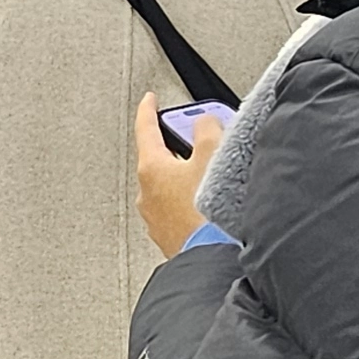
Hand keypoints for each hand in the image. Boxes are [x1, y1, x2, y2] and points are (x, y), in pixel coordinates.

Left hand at [135, 92, 223, 257]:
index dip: (149, 109)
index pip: (145, 129)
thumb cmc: (206, 212)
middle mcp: (148, 194)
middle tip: (196, 137)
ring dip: (186, 176)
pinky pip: (178, 209)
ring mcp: (157, 218)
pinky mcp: (170, 237)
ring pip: (169, 186)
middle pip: (160, 158)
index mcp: (152, 169)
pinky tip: (210, 203)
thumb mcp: (212, 155)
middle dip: (178, 146)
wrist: (211, 258)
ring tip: (212, 174)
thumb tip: (204, 123)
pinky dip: (190, 200)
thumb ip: (207, 130)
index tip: (149, 100)